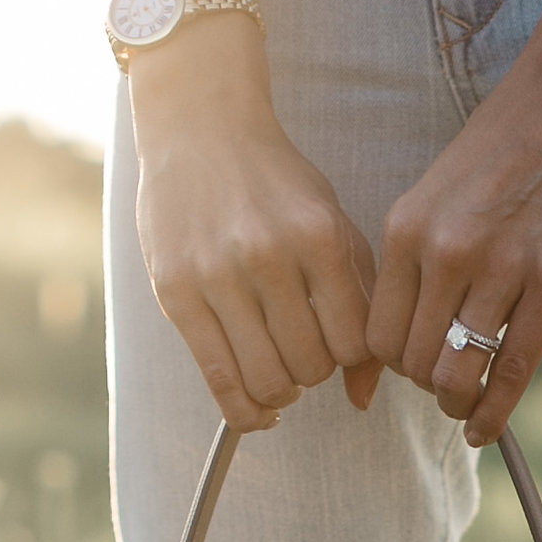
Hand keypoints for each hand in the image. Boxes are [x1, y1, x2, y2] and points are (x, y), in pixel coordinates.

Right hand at [130, 25, 379, 431]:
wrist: (200, 129)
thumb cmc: (277, 185)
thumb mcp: (333, 227)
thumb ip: (361, 303)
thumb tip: (365, 397)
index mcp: (318, 237)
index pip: (353, 343)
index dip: (351, 357)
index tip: (337, 343)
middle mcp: (268, 256)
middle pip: (311, 367)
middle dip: (314, 372)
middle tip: (303, 351)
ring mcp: (217, 275)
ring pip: (267, 381)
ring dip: (282, 390)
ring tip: (279, 369)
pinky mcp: (176, 292)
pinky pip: (219, 380)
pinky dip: (245, 411)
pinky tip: (258, 410)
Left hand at [366, 35, 541, 445]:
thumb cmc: (509, 141)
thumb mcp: (439, 190)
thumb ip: (420, 253)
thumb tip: (411, 325)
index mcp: (408, 228)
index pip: (378, 333)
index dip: (391, 366)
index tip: (411, 368)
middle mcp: (446, 253)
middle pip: (413, 362)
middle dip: (426, 387)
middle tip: (445, 390)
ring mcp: (501, 271)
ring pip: (458, 375)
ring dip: (458, 403)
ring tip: (467, 406)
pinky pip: (512, 372)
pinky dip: (495, 414)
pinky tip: (487, 429)